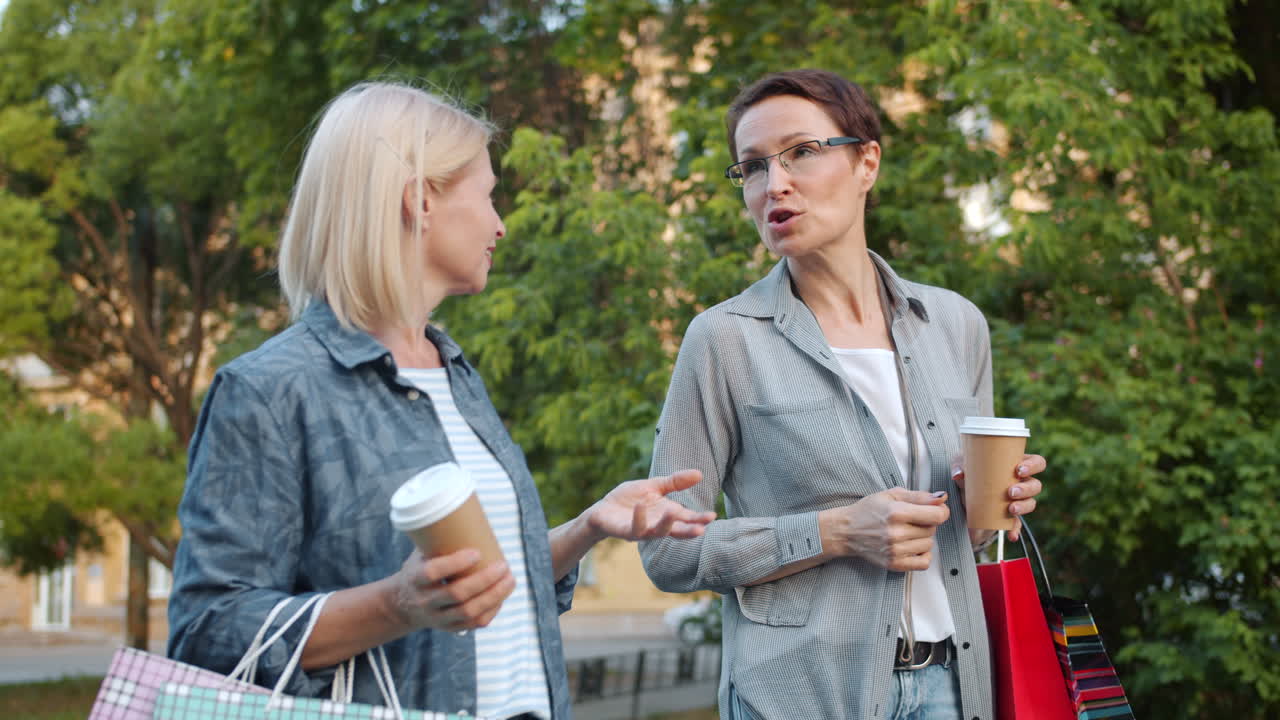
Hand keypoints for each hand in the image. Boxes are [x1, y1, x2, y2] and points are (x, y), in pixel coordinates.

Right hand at [386, 549, 514, 632]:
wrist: (402, 605)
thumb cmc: (418, 569)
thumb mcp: (420, 554)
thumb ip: (440, 540)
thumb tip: (470, 512)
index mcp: (414, 579)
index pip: (432, 573)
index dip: (456, 563)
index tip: (477, 552)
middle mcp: (424, 601)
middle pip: (456, 594)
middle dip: (484, 580)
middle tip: (503, 565)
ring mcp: (437, 618)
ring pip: (468, 612)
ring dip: (494, 596)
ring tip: (510, 580)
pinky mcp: (449, 628)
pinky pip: (474, 624)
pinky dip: (492, 610)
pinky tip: (502, 596)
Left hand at [586, 469, 716, 541]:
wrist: (603, 509)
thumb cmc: (630, 500)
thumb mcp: (654, 486)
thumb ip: (675, 482)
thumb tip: (700, 474)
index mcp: (666, 514)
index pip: (686, 518)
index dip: (699, 518)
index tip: (713, 516)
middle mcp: (657, 525)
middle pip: (676, 530)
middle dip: (689, 530)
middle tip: (702, 529)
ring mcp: (643, 530)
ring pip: (657, 532)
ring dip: (667, 524)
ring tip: (675, 512)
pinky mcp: (626, 531)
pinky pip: (635, 528)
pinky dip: (639, 517)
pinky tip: (641, 506)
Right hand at [819, 488, 949, 571]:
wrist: (847, 530)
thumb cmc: (868, 511)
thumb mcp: (891, 495)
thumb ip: (919, 496)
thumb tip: (942, 498)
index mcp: (896, 512)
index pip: (937, 516)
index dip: (940, 511)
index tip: (935, 510)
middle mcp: (896, 533)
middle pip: (932, 530)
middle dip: (926, 523)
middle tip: (911, 520)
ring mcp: (895, 550)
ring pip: (929, 545)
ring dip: (923, 538)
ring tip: (907, 533)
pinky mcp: (894, 564)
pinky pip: (924, 562)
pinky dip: (922, 554)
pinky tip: (912, 546)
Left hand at [951, 453, 1045, 541]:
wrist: (961, 494)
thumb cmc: (968, 471)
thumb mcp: (962, 464)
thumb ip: (959, 466)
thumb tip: (958, 475)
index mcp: (1015, 464)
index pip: (1036, 463)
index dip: (1033, 466)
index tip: (1019, 470)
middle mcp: (1020, 482)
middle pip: (1035, 485)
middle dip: (1026, 489)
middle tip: (1011, 492)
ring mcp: (1017, 500)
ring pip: (1030, 503)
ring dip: (1023, 507)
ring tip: (1010, 509)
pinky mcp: (1009, 516)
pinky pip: (1017, 524)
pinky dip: (1015, 530)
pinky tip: (1011, 535)